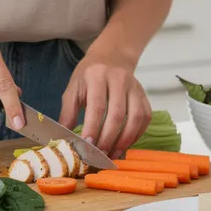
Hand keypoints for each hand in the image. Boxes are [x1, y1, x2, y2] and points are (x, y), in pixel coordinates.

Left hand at [59, 45, 150, 159]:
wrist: (111, 56)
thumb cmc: (89, 75)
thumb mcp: (73, 89)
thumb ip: (68, 113)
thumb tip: (64, 140)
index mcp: (97, 75)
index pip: (97, 105)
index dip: (93, 127)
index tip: (87, 145)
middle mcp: (118, 79)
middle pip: (117, 113)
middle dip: (108, 138)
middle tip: (99, 154)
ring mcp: (134, 87)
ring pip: (135, 117)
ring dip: (125, 139)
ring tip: (113, 153)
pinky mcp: (144, 95)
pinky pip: (145, 117)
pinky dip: (137, 134)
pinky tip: (125, 144)